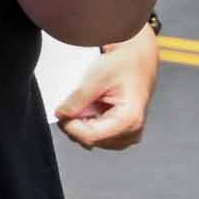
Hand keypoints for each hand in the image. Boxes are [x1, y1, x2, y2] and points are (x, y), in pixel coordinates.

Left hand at [53, 24, 159, 149]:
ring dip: (81, 124)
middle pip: (91, 140)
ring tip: (85, 104)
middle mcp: (132, 131)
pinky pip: (97, 135)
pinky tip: (89, 109)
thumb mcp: (96, 78)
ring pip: (92, 140)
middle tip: (70, 106)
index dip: (70, 126)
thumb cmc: (125, 65)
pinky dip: (88, 124)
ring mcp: (128, 134)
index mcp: (129, 120)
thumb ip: (77, 100)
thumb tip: (61, 115)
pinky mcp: (122, 131)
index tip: (61, 113)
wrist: (137, 58)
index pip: (90, 136)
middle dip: (75, 125)